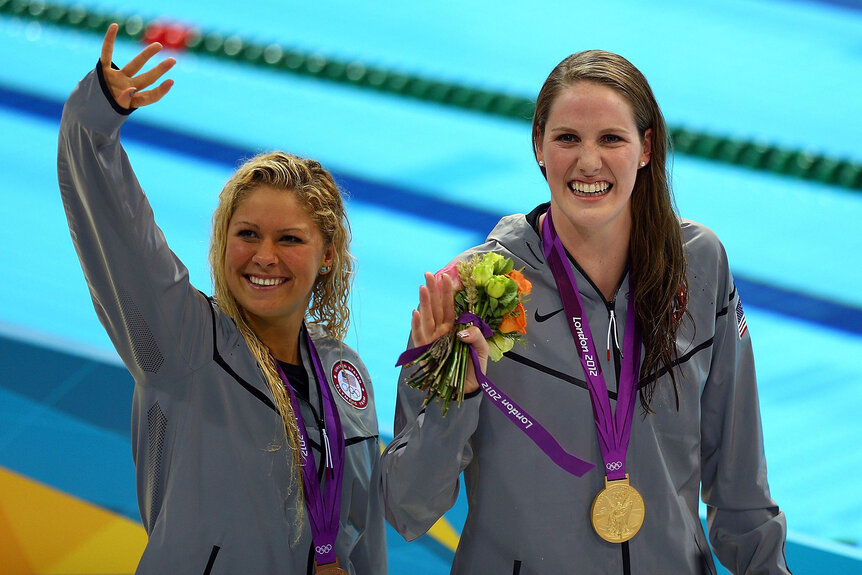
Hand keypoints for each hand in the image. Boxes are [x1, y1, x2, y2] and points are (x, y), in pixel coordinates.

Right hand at [100, 23, 175, 108]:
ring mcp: (116, 79)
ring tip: (159, 46)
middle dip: (159, 70)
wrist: (84, 110)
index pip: (149, 97)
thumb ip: (123, 101)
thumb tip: (131, 90)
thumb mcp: (112, 110)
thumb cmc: (100, 113)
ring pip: (134, 65)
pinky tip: (114, 26)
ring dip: (146, 55)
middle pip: (147, 79)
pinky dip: (109, 40)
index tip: (170, 81)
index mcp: (132, 101)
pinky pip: (106, 54)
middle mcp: (127, 88)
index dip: (160, 91)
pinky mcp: (103, 71)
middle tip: (172, 60)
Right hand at [412, 272, 488, 393]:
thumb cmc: (474, 367)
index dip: (447, 292)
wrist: (467, 388)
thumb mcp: (482, 350)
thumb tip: (462, 330)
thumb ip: (476, 336)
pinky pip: (420, 337)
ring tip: (422, 287)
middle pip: (436, 308)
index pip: (449, 307)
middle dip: (432, 291)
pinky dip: (416, 326)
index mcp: (454, 329)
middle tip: (428, 274)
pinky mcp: (426, 353)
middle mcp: (442, 332)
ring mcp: (433, 341)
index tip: (445, 276)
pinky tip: (415, 312)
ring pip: (427, 318)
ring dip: (424, 303)